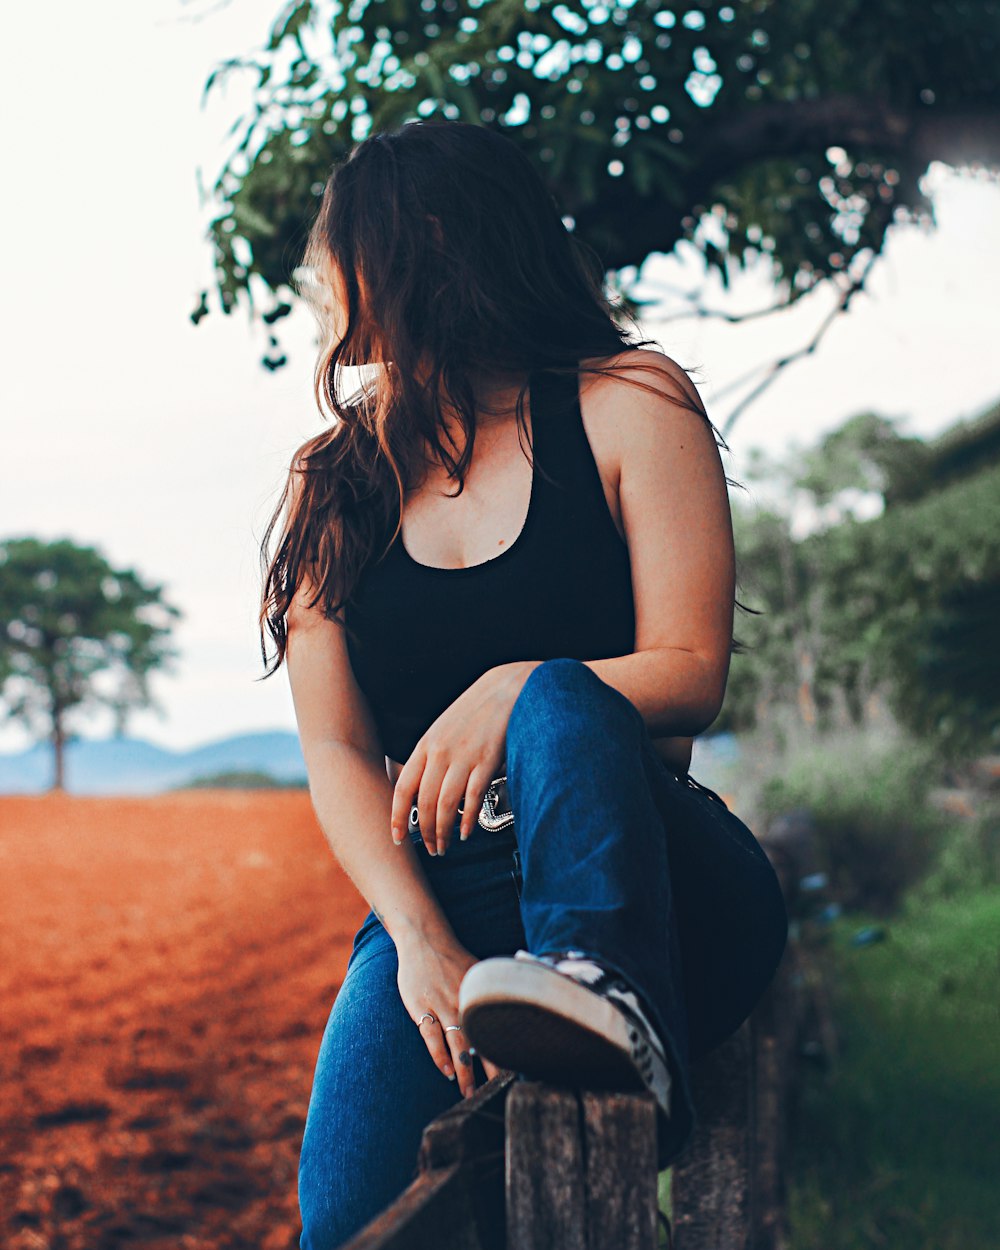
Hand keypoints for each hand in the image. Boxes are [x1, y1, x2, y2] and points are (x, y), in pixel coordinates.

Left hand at [390, 660, 539, 855]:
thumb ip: (428, 757)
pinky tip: (465, 831)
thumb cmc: (474, 712)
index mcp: (425, 745)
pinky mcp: (488, 760)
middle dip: (424, 832)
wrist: (507, 689)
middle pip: (425, 803)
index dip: (397, 817)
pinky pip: (473, 797)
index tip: (397, 838)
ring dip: (443, 831)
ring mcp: (464, 757)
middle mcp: (440, 752)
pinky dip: (467, 819)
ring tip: (444, 846)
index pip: (403, 788)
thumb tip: (415, 788)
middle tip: (430, 849)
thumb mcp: (442, 730)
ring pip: (446, 804)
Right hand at [396, 937, 505, 1096]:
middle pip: (480, 1041)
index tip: (515, 1071)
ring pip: (456, 1044)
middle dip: (490, 1068)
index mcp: (478, 994)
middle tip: (498, 1090)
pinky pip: (431, 1036)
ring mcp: (441, 1005)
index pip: (496, 1028)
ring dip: (464, 1071)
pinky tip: (447, 1071)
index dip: (505, 1050)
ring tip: (470, 1093)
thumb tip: (510, 1006)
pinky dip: (439, 1055)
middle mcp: (463, 1001)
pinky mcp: (421, 1007)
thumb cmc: (451, 958)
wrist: (424, 939)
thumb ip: (489, 990)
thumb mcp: (477, 971)